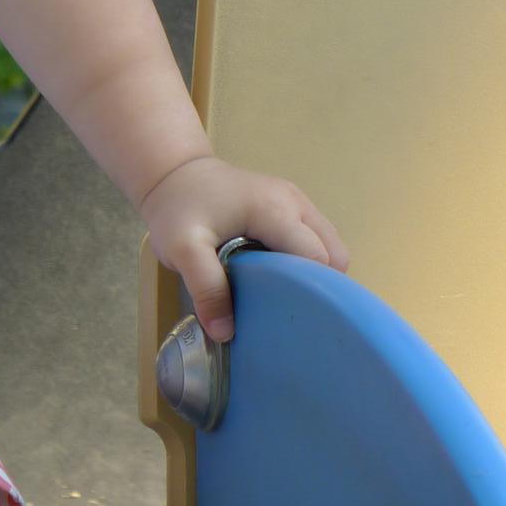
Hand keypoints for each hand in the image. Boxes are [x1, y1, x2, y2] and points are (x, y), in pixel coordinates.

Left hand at [141, 154, 348, 342]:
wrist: (173, 173)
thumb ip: (205, 287)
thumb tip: (226, 332)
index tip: (293, 319)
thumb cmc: (177, 208)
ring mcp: (296, 200)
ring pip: (328, 246)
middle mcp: (295, 202)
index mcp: (275, 210)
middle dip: (317, 286)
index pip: (317, 259)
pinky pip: (315, 238)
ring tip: (281, 296)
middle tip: (287, 312)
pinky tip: (277, 276)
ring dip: (313, 273)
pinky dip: (305, 260)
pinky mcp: (291, 205)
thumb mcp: (181, 249)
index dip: (311, 291)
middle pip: (332, 254)